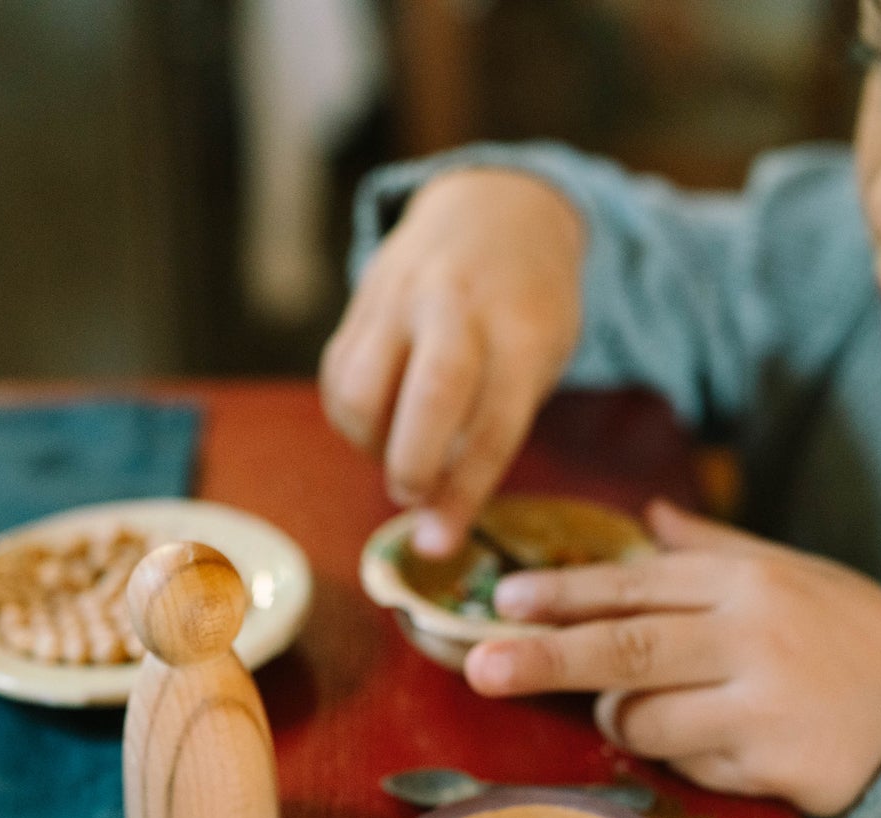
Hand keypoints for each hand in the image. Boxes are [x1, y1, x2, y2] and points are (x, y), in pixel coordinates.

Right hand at [320, 168, 585, 557]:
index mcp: (522, 329)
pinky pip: (336, 374)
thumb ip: (498, 420)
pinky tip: (379, 420)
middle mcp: (459, 307)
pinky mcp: (361, 299)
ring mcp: (403, 296)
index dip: (463, 493)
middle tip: (412, 494)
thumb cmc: (527, 306)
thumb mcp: (543, 355)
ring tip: (396, 450)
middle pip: (429, 395)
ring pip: (360, 388)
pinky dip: (349, 416)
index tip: (438, 545)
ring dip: (370, 442)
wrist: (496, 207)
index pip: (494, 424)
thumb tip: (441, 507)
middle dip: (412, 465)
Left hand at [462, 501, 880, 817]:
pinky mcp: (771, 762)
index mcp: (748, 580)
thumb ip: (716, 551)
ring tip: (670, 713)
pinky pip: (686, 766)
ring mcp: (761, 700)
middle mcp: (752, 633)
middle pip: (624, 647)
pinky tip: (731, 748)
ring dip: (629, 723)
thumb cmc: (856, 643)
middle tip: (479, 668)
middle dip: (544, 658)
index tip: (504, 601)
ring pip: (643, 718)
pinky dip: (686, 761)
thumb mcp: (798, 576)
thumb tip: (650, 514)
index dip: (564, 594)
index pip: (636, 582)